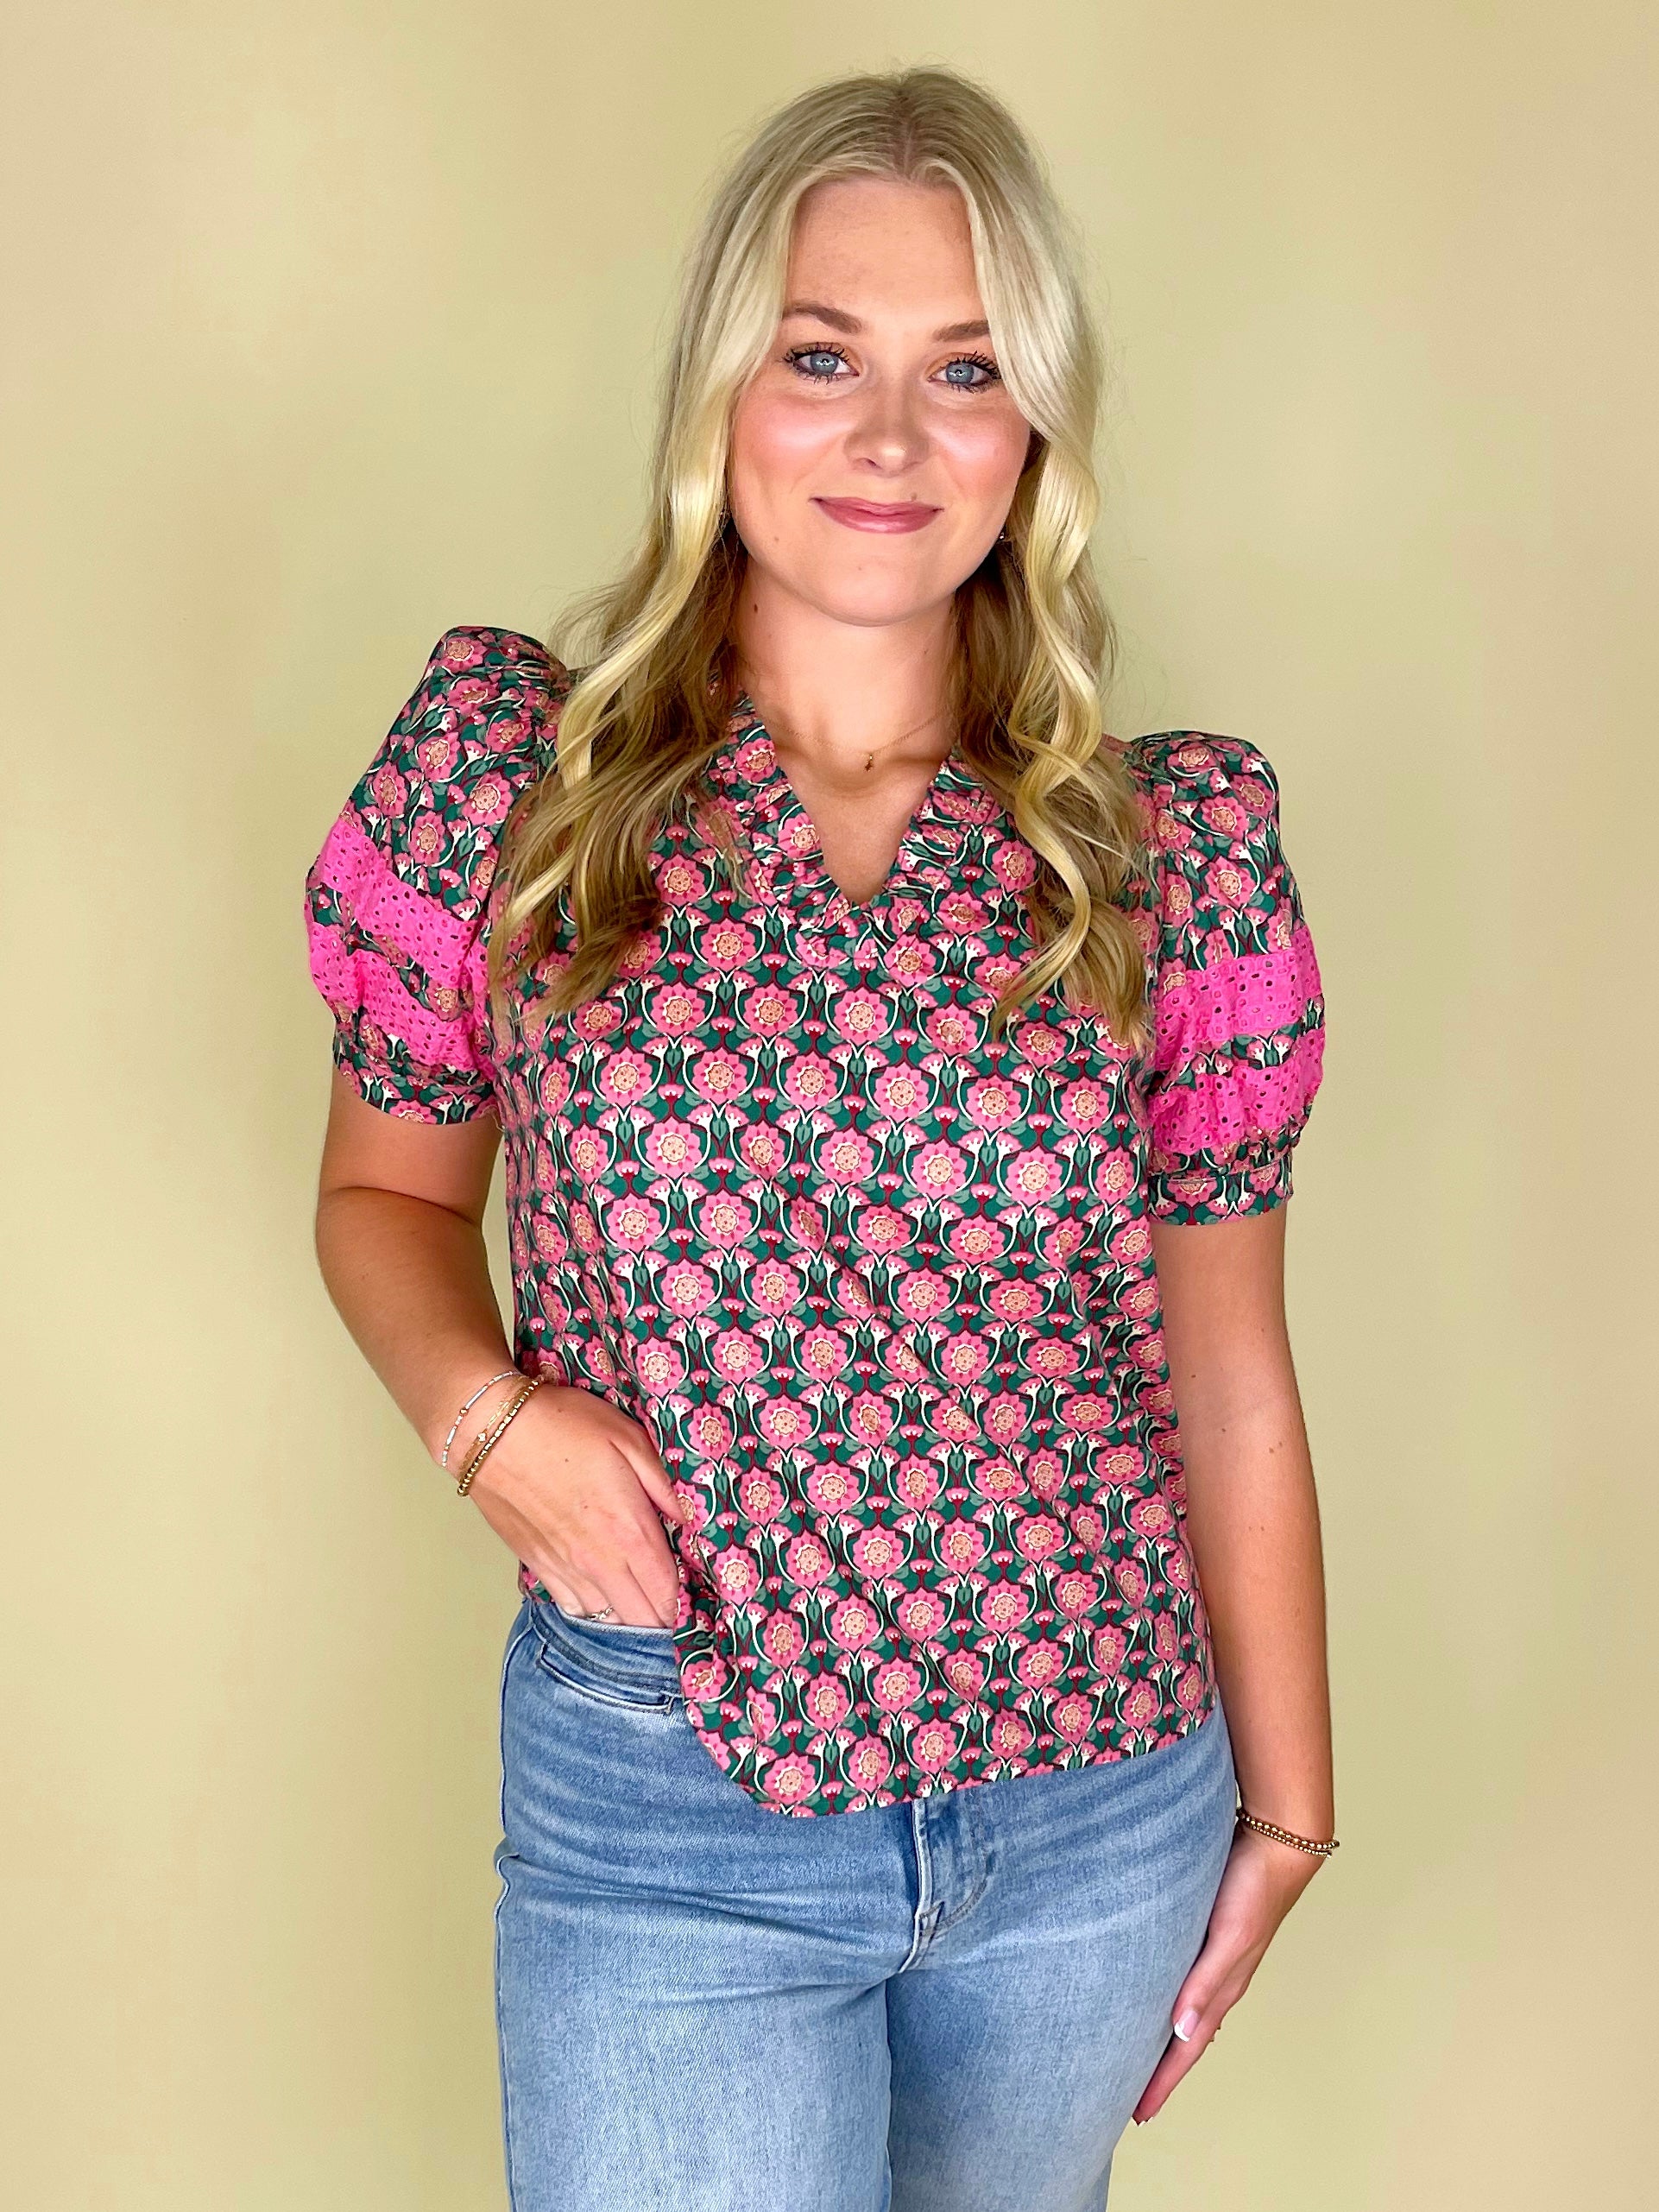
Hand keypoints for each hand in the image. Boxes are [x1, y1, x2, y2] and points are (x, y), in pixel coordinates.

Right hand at [464, 1384, 686, 1627]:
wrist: (491, 1431)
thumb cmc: (563, 1425)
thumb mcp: (628, 1438)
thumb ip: (664, 1485)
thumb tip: (690, 1520)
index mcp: (629, 1530)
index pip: (668, 1593)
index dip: (687, 1607)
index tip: (700, 1605)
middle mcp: (599, 1561)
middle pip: (640, 1618)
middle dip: (663, 1620)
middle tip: (678, 1612)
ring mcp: (565, 1568)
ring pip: (606, 1620)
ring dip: (629, 1620)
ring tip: (644, 1609)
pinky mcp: (537, 1566)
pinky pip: (573, 1607)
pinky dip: (593, 1611)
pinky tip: (604, 1599)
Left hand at [1131, 1824, 1326, 2124]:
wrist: (1276, 1843)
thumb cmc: (1253, 1888)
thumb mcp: (1229, 1937)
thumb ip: (1205, 1982)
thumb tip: (1179, 2032)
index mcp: (1223, 1987)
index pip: (1187, 2047)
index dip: (1164, 2080)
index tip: (1139, 2112)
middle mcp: (1218, 1979)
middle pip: (1185, 2038)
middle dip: (1160, 2069)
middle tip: (1129, 2095)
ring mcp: (1214, 1958)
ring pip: (1184, 2010)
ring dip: (1163, 2037)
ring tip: (1138, 2055)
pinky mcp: (1207, 1934)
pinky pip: (1185, 1980)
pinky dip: (1170, 1999)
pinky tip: (1157, 1997)